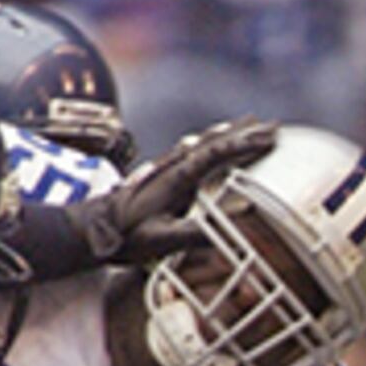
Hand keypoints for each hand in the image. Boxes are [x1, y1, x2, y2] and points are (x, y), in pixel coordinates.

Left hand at [70, 118, 278, 268]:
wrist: (90, 230)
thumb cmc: (125, 237)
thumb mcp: (162, 241)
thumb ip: (196, 233)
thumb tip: (232, 225)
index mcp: (176, 179)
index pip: (215, 154)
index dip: (243, 146)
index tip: (269, 139)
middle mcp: (172, 166)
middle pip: (213, 141)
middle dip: (245, 132)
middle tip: (275, 126)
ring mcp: (167, 167)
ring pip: (204, 142)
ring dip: (231, 132)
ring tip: (254, 124)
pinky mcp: (163, 173)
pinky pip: (195, 150)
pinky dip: (214, 142)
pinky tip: (218, 141)